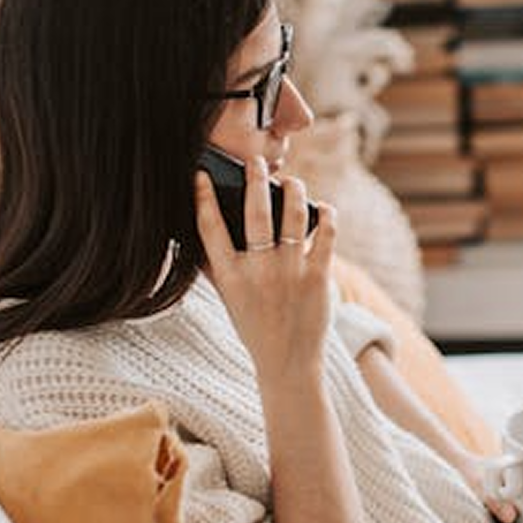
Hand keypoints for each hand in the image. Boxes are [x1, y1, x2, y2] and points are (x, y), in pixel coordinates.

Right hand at [195, 157, 336, 380]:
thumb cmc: (254, 326)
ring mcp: (290, 272)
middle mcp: (259, 271)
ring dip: (294, 191)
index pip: (210, 229)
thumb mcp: (226, 298)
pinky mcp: (318, 277)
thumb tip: (197, 229)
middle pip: (254, 213)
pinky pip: (325, 235)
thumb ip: (213, 266)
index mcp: (230, 276)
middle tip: (255, 160)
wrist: (288, 362)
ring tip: (291, 181)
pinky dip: (325, 216)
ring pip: (293, 216)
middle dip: (255, 180)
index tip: (201, 175)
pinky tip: (322, 208)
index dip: (203, 198)